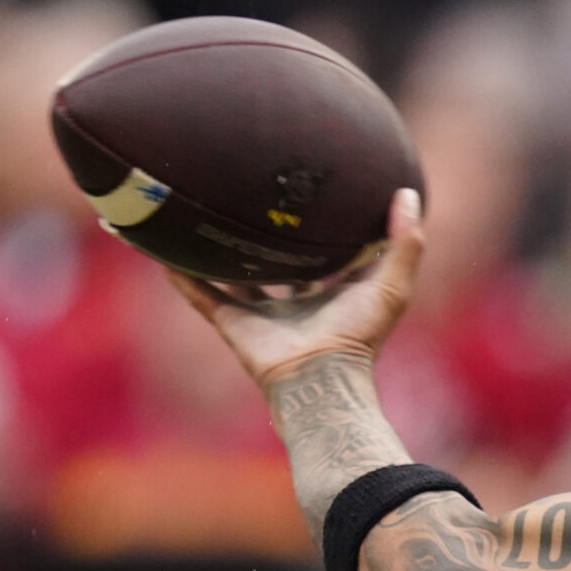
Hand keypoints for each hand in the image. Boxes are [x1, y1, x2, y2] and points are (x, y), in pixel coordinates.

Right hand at [169, 188, 424, 390]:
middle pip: (278, 261)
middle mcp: (297, 300)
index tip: (310, 192)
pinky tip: (163, 253)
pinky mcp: (234, 323)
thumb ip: (405, 241)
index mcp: (333, 290)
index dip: (321, 225)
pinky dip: (183, 278)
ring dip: (218, 253)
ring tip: (200, 218)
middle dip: (266, 236)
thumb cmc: (360, 334)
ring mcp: (263, 312)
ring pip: (235, 275)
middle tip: (251, 196)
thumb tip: (407, 193)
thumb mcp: (393, 284)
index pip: (326, 251)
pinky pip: (203, 295)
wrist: (320, 378)